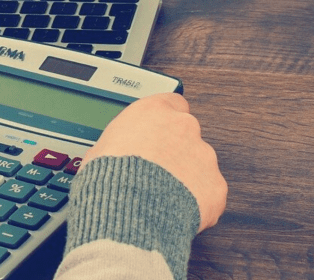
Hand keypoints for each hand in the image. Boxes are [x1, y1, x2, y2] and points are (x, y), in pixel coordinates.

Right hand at [82, 93, 227, 232]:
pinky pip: (208, 193)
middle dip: (174, 152)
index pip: (171, 103)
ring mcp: (204, 156)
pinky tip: (175, 211)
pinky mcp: (215, 186)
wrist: (128, 211)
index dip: (164, 122)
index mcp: (153, 113)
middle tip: (155, 172)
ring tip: (162, 197)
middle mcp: (183, 128)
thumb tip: (112, 155)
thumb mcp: (98, 151)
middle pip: (186, 135)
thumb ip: (118, 145)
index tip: (157, 133)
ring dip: (185, 178)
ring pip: (199, 164)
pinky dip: (197, 202)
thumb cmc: (109, 180)